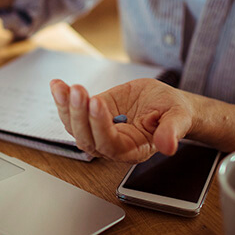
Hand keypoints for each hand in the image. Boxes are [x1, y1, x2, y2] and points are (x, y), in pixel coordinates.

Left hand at [49, 78, 196, 162]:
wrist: (163, 103)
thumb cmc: (171, 112)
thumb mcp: (177, 117)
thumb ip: (171, 131)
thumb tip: (169, 146)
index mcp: (131, 150)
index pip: (109, 143)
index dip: (100, 125)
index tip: (97, 101)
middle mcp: (110, 145)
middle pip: (86, 137)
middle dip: (79, 114)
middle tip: (78, 91)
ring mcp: (97, 131)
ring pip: (74, 126)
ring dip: (66, 107)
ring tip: (62, 87)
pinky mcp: (90, 116)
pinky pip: (71, 112)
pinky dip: (61, 99)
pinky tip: (57, 84)